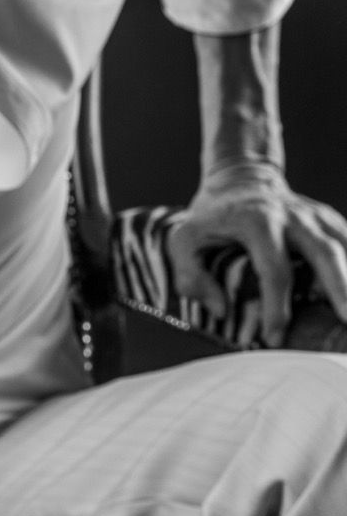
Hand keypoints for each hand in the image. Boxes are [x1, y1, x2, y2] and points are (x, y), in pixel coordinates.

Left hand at [166, 162, 346, 344]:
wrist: (239, 178)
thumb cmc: (212, 216)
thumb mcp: (185, 238)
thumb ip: (190, 275)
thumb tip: (219, 310)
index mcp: (255, 220)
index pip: (273, 270)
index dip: (275, 307)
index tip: (274, 338)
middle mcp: (291, 215)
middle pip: (323, 251)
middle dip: (339, 286)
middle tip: (346, 319)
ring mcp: (314, 215)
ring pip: (342, 244)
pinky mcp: (327, 218)